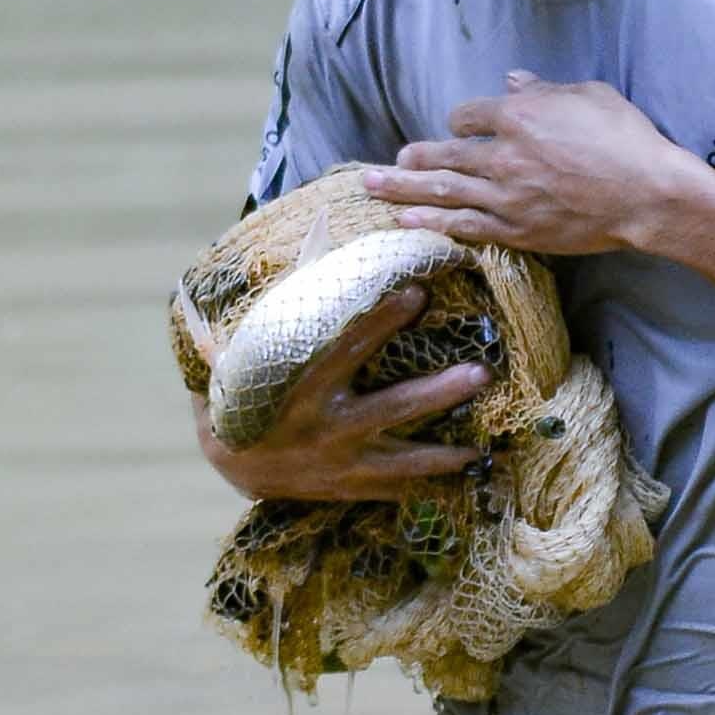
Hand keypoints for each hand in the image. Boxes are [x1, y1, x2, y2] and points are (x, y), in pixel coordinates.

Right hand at [194, 280, 488, 502]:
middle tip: (481, 373)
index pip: (348, 347)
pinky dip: (426, 484)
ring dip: (444, 454)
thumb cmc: (250, 386)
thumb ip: (297, 290)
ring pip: (402, 459)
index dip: (383, 319)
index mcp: (302, 385)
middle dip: (439, 393)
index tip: (420, 291)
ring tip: (481, 446)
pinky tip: (462, 475)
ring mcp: (339, 462)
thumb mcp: (261, 341)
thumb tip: (322, 226)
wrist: (232, 460)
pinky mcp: (348, 487)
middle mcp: (325, 426)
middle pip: (392, 408)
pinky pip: (393, 489)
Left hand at [374, 73, 709, 256]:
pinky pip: (466, 224)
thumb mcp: (589, 96)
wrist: (647, 194)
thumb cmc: (626, 139)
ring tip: (374, 189)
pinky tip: (408, 222)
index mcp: (521, 115)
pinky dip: (434, 223)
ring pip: (444, 191)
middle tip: (385, 166)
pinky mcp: (517, 228)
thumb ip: (546, 89)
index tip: (459, 126)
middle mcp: (504, 154)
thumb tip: (514, 80)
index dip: (460, 119)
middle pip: (445, 154)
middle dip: (412, 160)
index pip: (469, 115)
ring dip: (405, 190)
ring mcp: (507, 194)